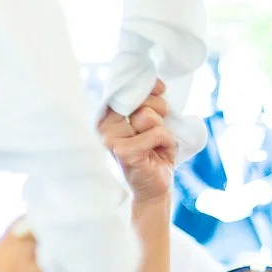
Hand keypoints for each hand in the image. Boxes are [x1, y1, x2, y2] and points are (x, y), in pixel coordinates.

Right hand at [96, 82, 178, 201]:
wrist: (155, 187)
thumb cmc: (154, 151)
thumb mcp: (150, 122)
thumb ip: (148, 102)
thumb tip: (156, 84)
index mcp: (108, 117)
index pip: (126, 88)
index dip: (147, 86)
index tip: (160, 89)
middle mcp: (104, 127)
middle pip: (140, 99)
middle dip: (158, 109)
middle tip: (157, 127)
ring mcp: (112, 140)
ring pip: (149, 117)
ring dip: (162, 130)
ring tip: (156, 143)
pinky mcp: (124, 153)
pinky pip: (157, 133)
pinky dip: (167, 142)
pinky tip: (160, 153)